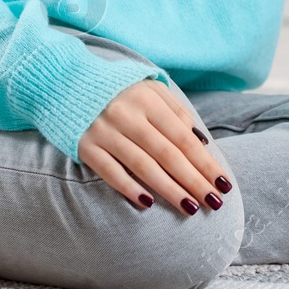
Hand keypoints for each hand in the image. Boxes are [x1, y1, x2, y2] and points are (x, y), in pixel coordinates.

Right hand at [78, 78, 232, 215]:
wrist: (66, 81)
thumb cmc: (118, 89)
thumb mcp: (149, 89)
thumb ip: (176, 111)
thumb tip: (201, 142)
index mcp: (147, 100)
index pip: (183, 137)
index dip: (204, 162)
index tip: (222, 183)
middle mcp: (127, 115)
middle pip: (167, 154)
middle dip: (193, 180)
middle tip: (214, 202)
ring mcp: (104, 131)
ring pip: (143, 166)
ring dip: (169, 190)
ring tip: (189, 207)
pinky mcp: (85, 146)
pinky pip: (110, 172)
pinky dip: (129, 188)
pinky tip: (148, 203)